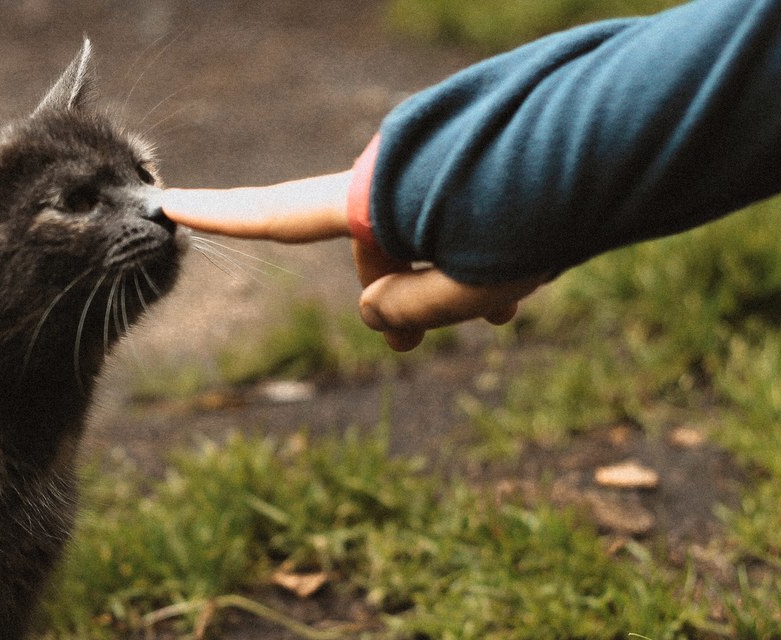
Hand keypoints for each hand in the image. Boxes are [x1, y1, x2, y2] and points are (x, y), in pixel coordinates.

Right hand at [160, 174, 541, 350]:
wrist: (612, 147)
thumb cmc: (537, 219)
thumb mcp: (466, 288)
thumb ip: (406, 310)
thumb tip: (373, 311)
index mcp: (370, 197)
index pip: (275, 213)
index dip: (217, 216)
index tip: (169, 205)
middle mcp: (392, 171)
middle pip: (370, 250)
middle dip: (398, 299)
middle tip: (413, 350)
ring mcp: (433, 160)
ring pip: (421, 235)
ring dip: (451, 280)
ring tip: (505, 314)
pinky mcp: (471, 155)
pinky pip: (455, 211)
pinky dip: (476, 249)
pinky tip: (522, 282)